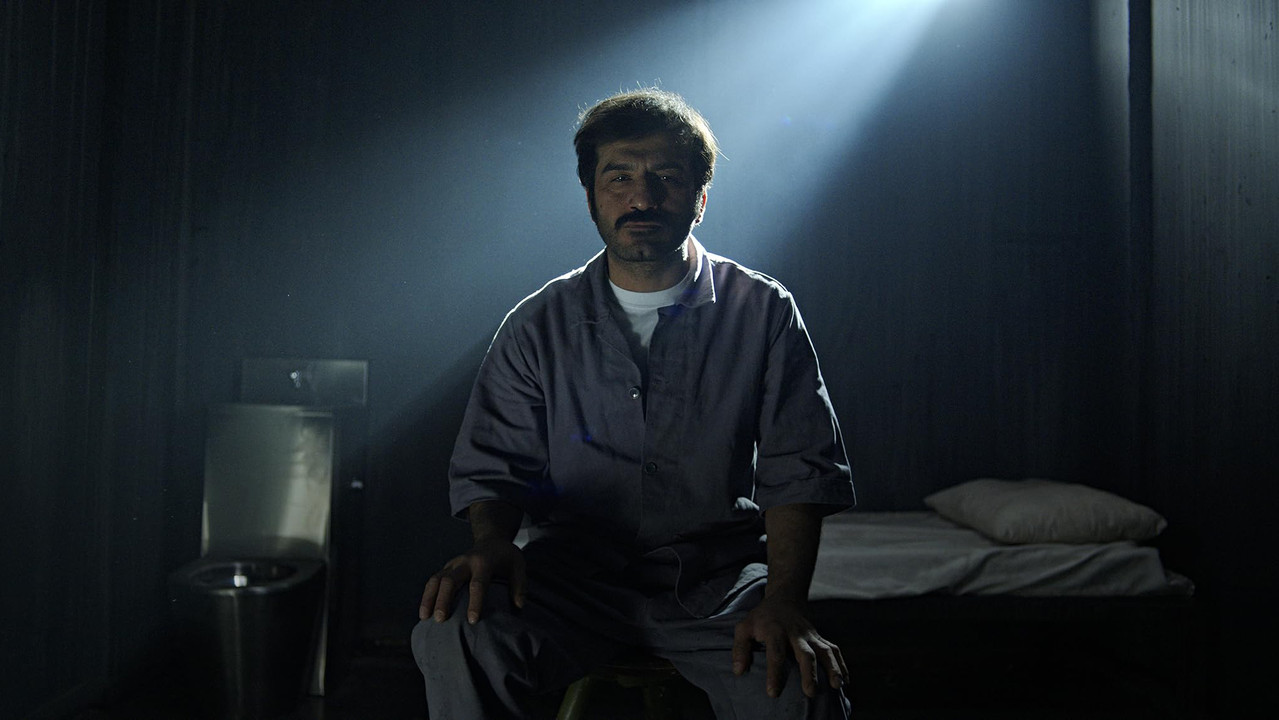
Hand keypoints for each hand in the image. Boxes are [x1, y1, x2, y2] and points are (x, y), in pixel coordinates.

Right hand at [418, 538, 526, 623]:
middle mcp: (465, 562)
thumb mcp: (519, 565)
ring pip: (436, 580)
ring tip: (425, 618)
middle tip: (440, 619)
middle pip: (450, 580)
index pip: (477, 583)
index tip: (472, 620)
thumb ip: (520, 585)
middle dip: (443, 599)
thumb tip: (519, 606)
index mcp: (484, 562)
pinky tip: (424, 613)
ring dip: (429, 598)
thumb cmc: (506, 557)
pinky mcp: (446, 568)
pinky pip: (432, 581)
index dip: (475, 602)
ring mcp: (453, 564)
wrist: (492, 540)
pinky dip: (427, 596)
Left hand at [732, 596, 846, 698]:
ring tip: (837, 686)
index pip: (775, 653)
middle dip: (809, 673)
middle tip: (810, 692)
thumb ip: (739, 648)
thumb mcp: (744, 627)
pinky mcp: (819, 638)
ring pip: (824, 650)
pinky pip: (833, 649)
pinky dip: (841, 664)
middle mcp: (795, 633)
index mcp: (775, 630)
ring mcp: (810, 635)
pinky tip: (845, 680)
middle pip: (805, 653)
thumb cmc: (762, 618)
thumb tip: (738, 671)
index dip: (774, 673)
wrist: (785, 598)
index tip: (773, 693)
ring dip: (832, 667)